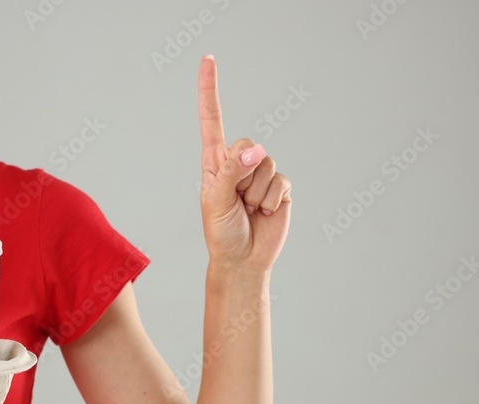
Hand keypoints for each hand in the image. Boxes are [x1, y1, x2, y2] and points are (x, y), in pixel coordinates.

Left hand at [198, 55, 291, 272]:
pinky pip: (281, 181)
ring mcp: (260, 173)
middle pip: (249, 145)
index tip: (207, 59)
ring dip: (256, 192)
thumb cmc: (221, 232)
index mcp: (214, 161)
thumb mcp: (215, 202)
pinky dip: (272, 200)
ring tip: (248, 209)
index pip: (212, 119)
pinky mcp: (280, 186)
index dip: (209, 90)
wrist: (243, 259)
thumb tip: (256, 151)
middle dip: (243, 175)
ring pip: (266, 165)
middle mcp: (237, 162)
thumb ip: (231, 172)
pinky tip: (264, 212)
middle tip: (235, 201)